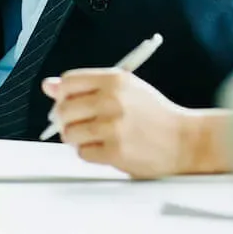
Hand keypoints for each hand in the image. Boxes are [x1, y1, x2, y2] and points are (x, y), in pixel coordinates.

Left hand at [43, 69, 232, 177]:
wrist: (185, 140)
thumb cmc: (154, 114)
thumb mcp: (125, 89)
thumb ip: (86, 86)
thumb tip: (48, 85)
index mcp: (115, 80)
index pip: (68, 82)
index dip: (63, 94)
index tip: (69, 102)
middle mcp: (112, 101)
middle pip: (63, 109)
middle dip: (65, 119)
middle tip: (79, 124)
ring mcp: (113, 127)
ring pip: (69, 133)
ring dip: (76, 138)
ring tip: (94, 137)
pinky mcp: (115, 152)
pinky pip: (82, 153)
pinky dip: (89, 153)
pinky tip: (104, 148)